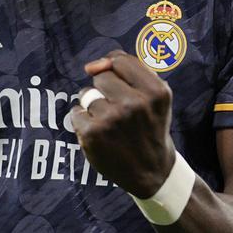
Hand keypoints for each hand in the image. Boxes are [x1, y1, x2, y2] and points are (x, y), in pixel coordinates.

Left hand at [70, 50, 176, 197]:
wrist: (152, 173)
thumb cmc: (149, 126)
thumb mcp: (155, 96)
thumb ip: (130, 69)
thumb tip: (91, 66)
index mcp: (155, 91)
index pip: (120, 60)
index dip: (115, 70)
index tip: (120, 85)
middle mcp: (135, 104)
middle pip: (102, 76)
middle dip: (105, 90)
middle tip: (119, 111)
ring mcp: (112, 119)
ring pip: (87, 93)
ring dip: (93, 106)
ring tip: (110, 124)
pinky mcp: (92, 133)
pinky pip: (76, 111)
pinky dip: (83, 121)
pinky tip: (100, 135)